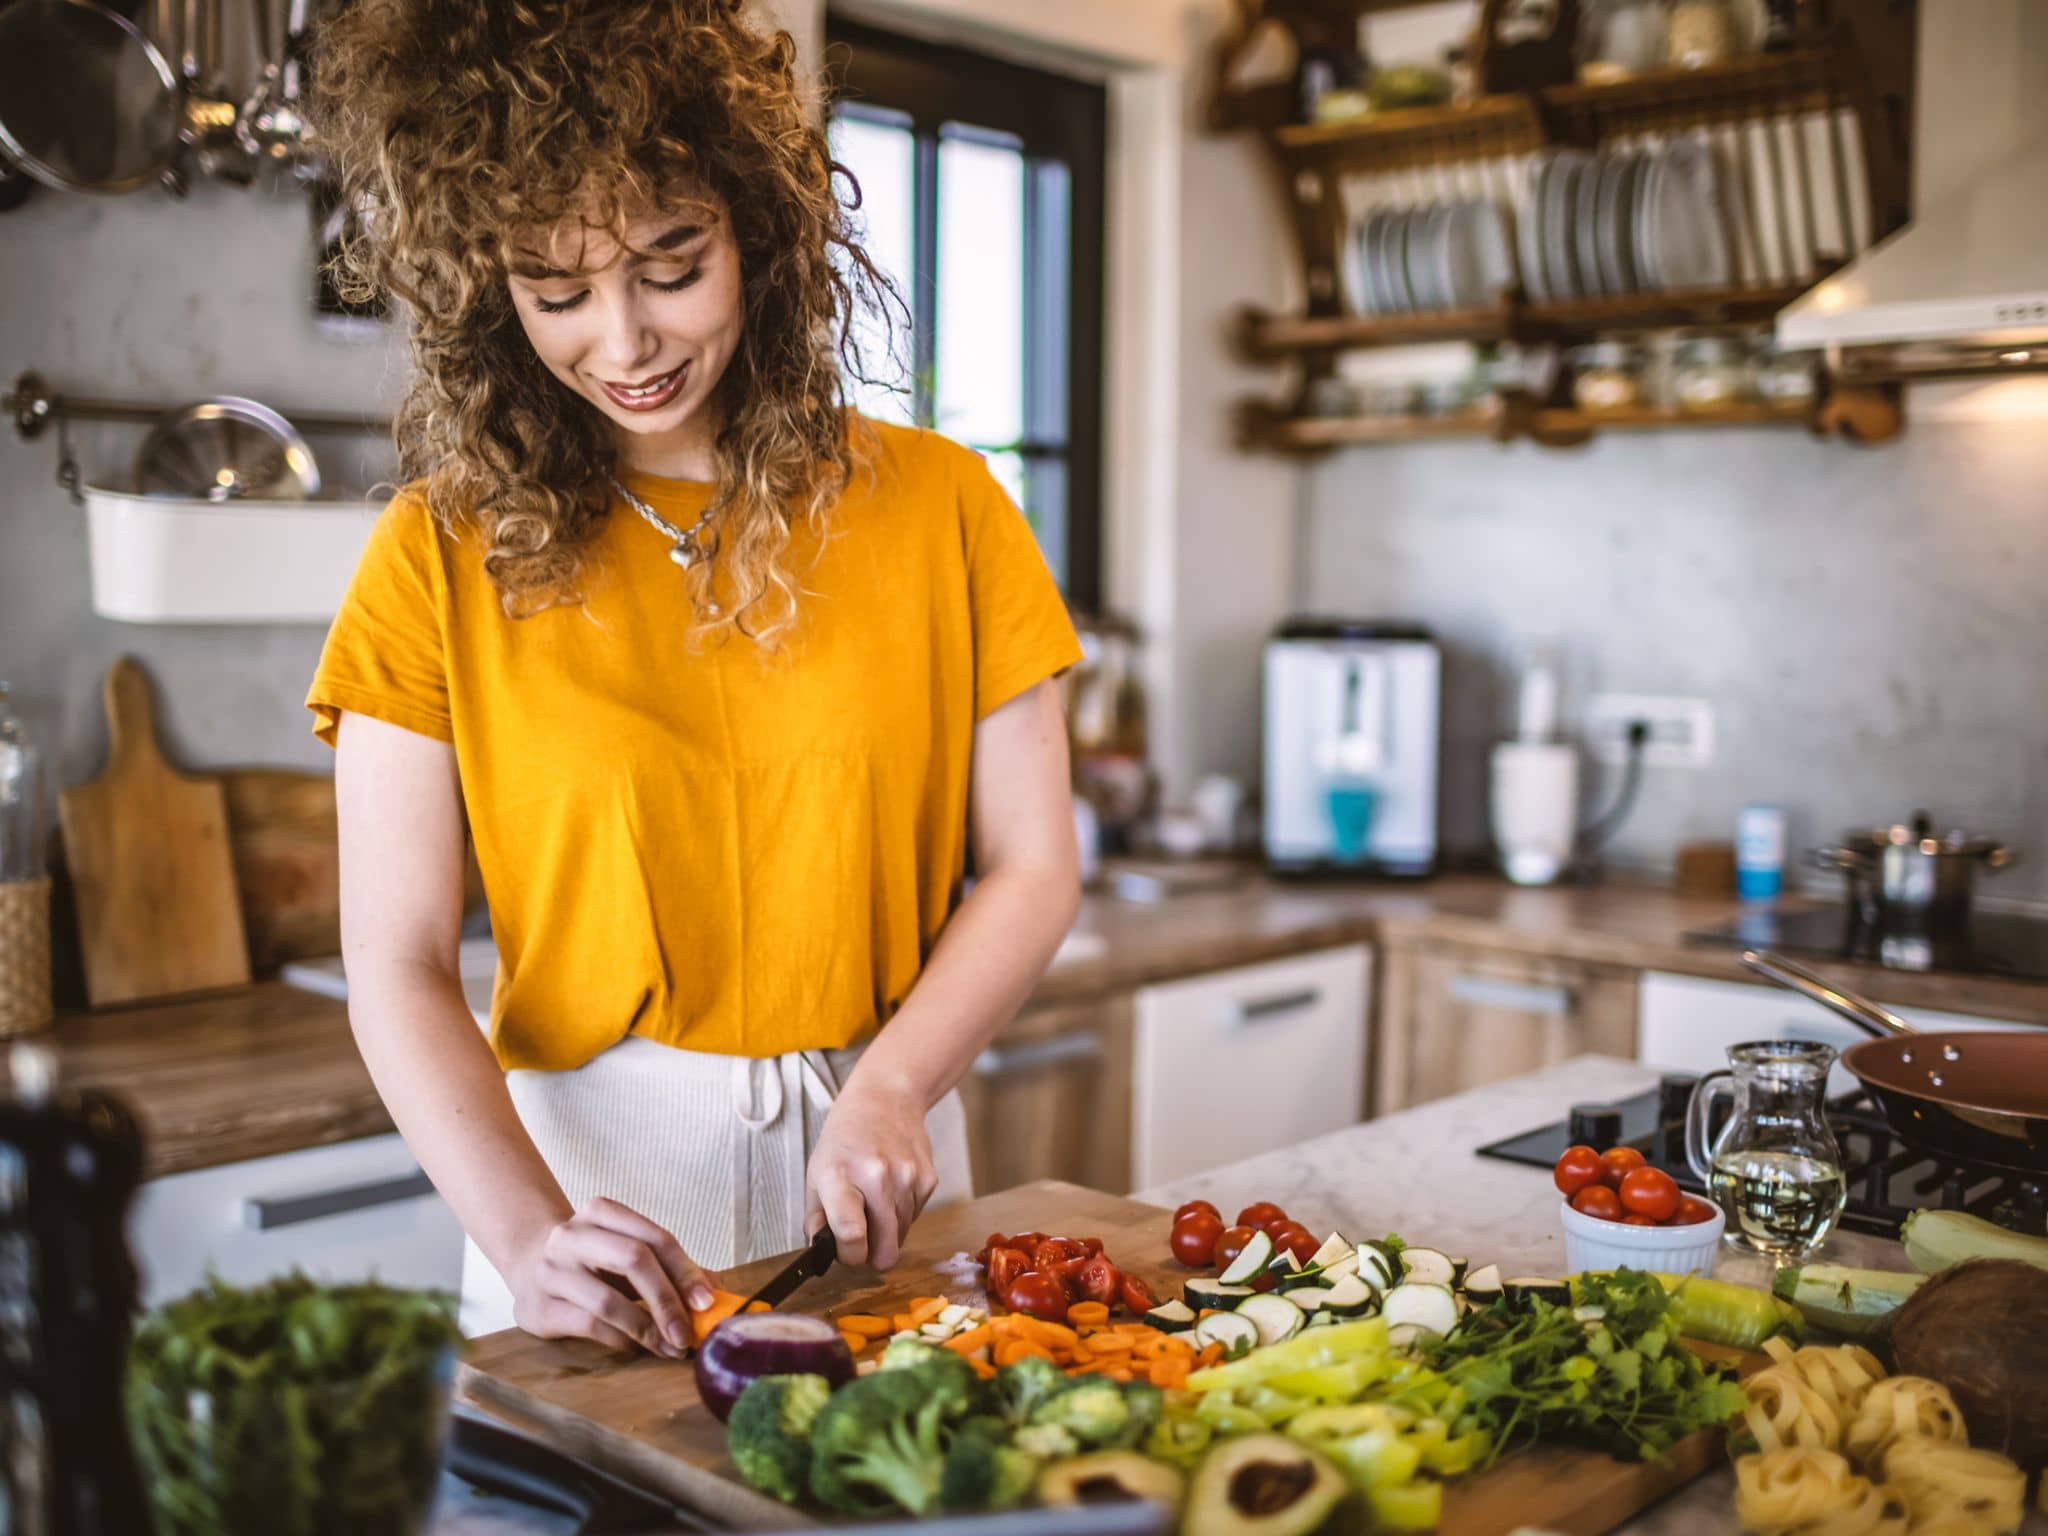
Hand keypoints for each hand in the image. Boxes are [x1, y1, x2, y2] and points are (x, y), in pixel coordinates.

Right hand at [505, 1196, 716, 1357]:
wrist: (528, 1263)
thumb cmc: (592, 1260)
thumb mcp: (628, 1251)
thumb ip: (671, 1268)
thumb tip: (718, 1293)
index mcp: (601, 1211)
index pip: (655, 1238)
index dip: (686, 1272)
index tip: (707, 1302)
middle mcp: (572, 1234)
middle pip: (634, 1261)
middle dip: (667, 1301)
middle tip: (686, 1334)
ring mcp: (551, 1269)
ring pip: (609, 1300)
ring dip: (646, 1329)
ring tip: (668, 1347)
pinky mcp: (538, 1305)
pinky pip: (589, 1325)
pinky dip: (619, 1338)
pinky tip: (633, 1345)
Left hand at [805, 1076, 936, 1269]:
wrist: (886, 1099)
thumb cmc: (846, 1137)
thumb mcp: (816, 1171)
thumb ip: (815, 1216)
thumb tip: (821, 1251)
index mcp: (840, 1175)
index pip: (851, 1235)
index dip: (849, 1256)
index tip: (846, 1252)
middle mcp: (877, 1177)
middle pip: (885, 1249)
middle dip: (871, 1254)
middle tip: (860, 1238)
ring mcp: (907, 1178)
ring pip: (901, 1237)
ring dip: (887, 1231)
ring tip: (874, 1200)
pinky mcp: (928, 1180)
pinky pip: (914, 1218)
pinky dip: (902, 1213)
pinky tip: (892, 1188)